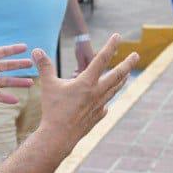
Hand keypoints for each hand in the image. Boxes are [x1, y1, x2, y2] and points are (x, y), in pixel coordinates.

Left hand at [0, 43, 34, 102]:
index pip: (0, 52)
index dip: (12, 50)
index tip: (24, 47)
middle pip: (6, 66)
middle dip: (19, 65)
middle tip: (32, 63)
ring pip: (5, 81)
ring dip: (17, 81)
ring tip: (30, 82)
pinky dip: (6, 98)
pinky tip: (16, 100)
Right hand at [35, 34, 137, 154]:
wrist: (58, 136)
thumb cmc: (53, 110)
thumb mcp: (48, 85)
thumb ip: (44, 66)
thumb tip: (36, 50)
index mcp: (87, 82)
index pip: (101, 59)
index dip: (110, 46)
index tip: (118, 36)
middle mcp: (97, 92)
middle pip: (117, 75)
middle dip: (128, 64)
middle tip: (136, 55)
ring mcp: (99, 105)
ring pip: (114, 90)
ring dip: (122, 80)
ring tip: (127, 74)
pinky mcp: (97, 117)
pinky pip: (105, 106)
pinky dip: (106, 101)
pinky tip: (105, 103)